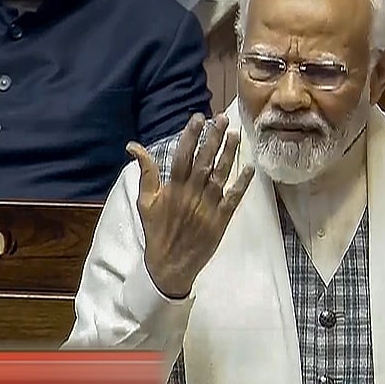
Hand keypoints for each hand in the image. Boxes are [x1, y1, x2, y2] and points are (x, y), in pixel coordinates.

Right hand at [126, 113, 254, 297]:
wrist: (169, 266)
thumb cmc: (157, 231)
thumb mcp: (145, 202)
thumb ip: (145, 173)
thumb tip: (133, 146)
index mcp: (173, 189)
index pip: (182, 156)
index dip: (191, 136)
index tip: (199, 118)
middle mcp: (191, 194)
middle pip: (204, 161)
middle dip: (214, 139)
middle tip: (224, 119)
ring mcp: (207, 207)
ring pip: (220, 175)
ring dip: (229, 155)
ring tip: (236, 135)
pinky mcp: (221, 220)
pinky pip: (233, 199)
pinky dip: (242, 184)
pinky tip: (250, 168)